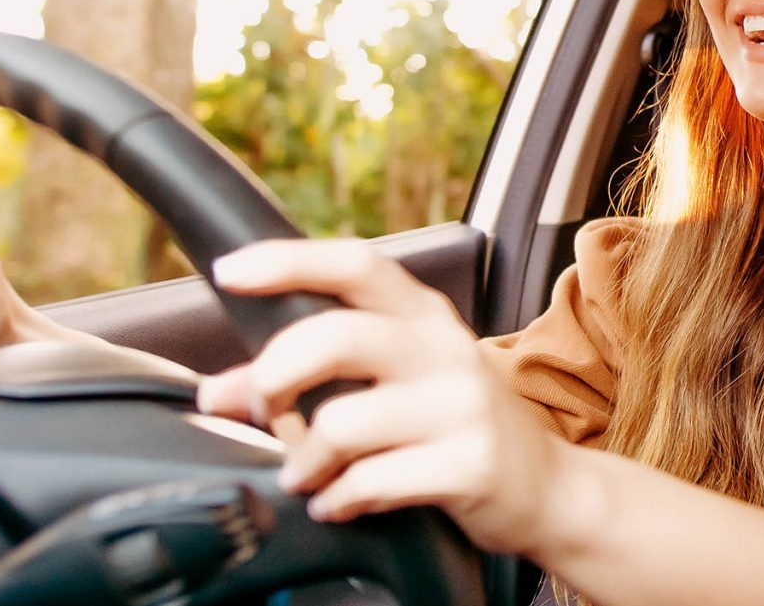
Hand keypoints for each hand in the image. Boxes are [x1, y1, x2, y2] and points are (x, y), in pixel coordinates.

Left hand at [195, 240, 572, 555]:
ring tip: (309, 475)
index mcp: (423, 315)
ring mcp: (462, 406)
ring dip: (304, 460)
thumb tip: (218, 392)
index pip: (354, 265)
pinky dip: (338, 499)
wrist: (545, 486)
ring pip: (341, 423)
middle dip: (275, 377)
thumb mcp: (394, 382)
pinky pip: (369, 482)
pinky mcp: (470, 464)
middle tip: (262, 409)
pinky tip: (342, 501)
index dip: (288, 262)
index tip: (228, 271)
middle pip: (336, 337)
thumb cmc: (452, 425)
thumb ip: (310, 376)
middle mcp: (445, 349)